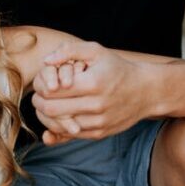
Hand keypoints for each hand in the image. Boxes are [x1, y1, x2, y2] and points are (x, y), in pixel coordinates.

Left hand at [31, 41, 157, 143]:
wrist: (146, 92)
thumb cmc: (117, 68)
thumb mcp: (97, 51)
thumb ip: (69, 51)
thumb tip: (46, 61)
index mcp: (92, 83)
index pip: (51, 90)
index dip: (40, 86)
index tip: (41, 82)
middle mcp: (95, 105)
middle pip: (50, 109)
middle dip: (38, 102)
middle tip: (38, 96)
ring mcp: (98, 122)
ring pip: (58, 125)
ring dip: (46, 117)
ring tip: (46, 105)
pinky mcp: (99, 133)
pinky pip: (70, 134)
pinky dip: (59, 127)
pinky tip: (58, 116)